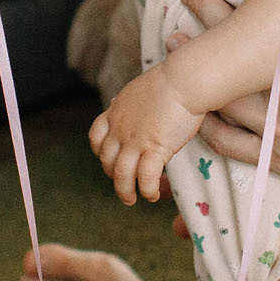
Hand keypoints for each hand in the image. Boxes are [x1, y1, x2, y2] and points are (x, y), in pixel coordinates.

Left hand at [89, 63, 204, 203]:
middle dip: (113, 176)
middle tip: (123, 184)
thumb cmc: (171, 81)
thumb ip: (135, 104)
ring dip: (125, 192)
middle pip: (107, 160)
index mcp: (116, 112)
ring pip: (121, 175)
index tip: (109, 159)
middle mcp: (120, 129)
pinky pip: (145, 178)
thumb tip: (138, 105)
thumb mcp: (141, 90)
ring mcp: (135, 140)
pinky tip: (153, 195)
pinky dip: (147, 190)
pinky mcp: (155, 149)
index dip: (100, 152)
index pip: (96, 137)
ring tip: (131, 200)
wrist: (184, 80)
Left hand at [184, 0, 279, 229]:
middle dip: (207, 9)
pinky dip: (207, 123)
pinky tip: (196, 107)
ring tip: (174, 39)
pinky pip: (228, 142)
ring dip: (196, 63)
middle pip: (237, 44)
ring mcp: (279, 129)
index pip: (273, 7)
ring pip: (223, 90)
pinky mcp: (277, 159)